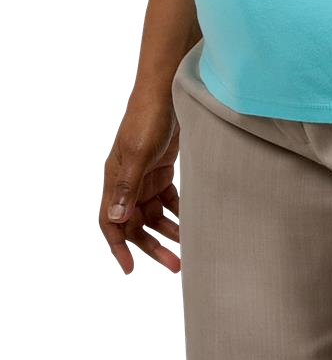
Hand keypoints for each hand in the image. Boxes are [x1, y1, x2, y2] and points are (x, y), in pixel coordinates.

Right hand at [99, 88, 180, 275]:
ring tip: (188, 250)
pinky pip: (169, 201)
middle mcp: (127, 183)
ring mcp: (145, 177)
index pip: (109, 222)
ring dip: (168, 232)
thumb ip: (128, 187)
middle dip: (152, 246)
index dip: (117, 247)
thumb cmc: (148, 118)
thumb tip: (117, 220)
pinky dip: (179, 214)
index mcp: (114, 181)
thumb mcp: (138, 154)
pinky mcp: (162, 170)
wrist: (167, 90)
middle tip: (174, 265)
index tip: (129, 269)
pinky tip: (193, 224)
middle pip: (135, 224)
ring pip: (154, 215)